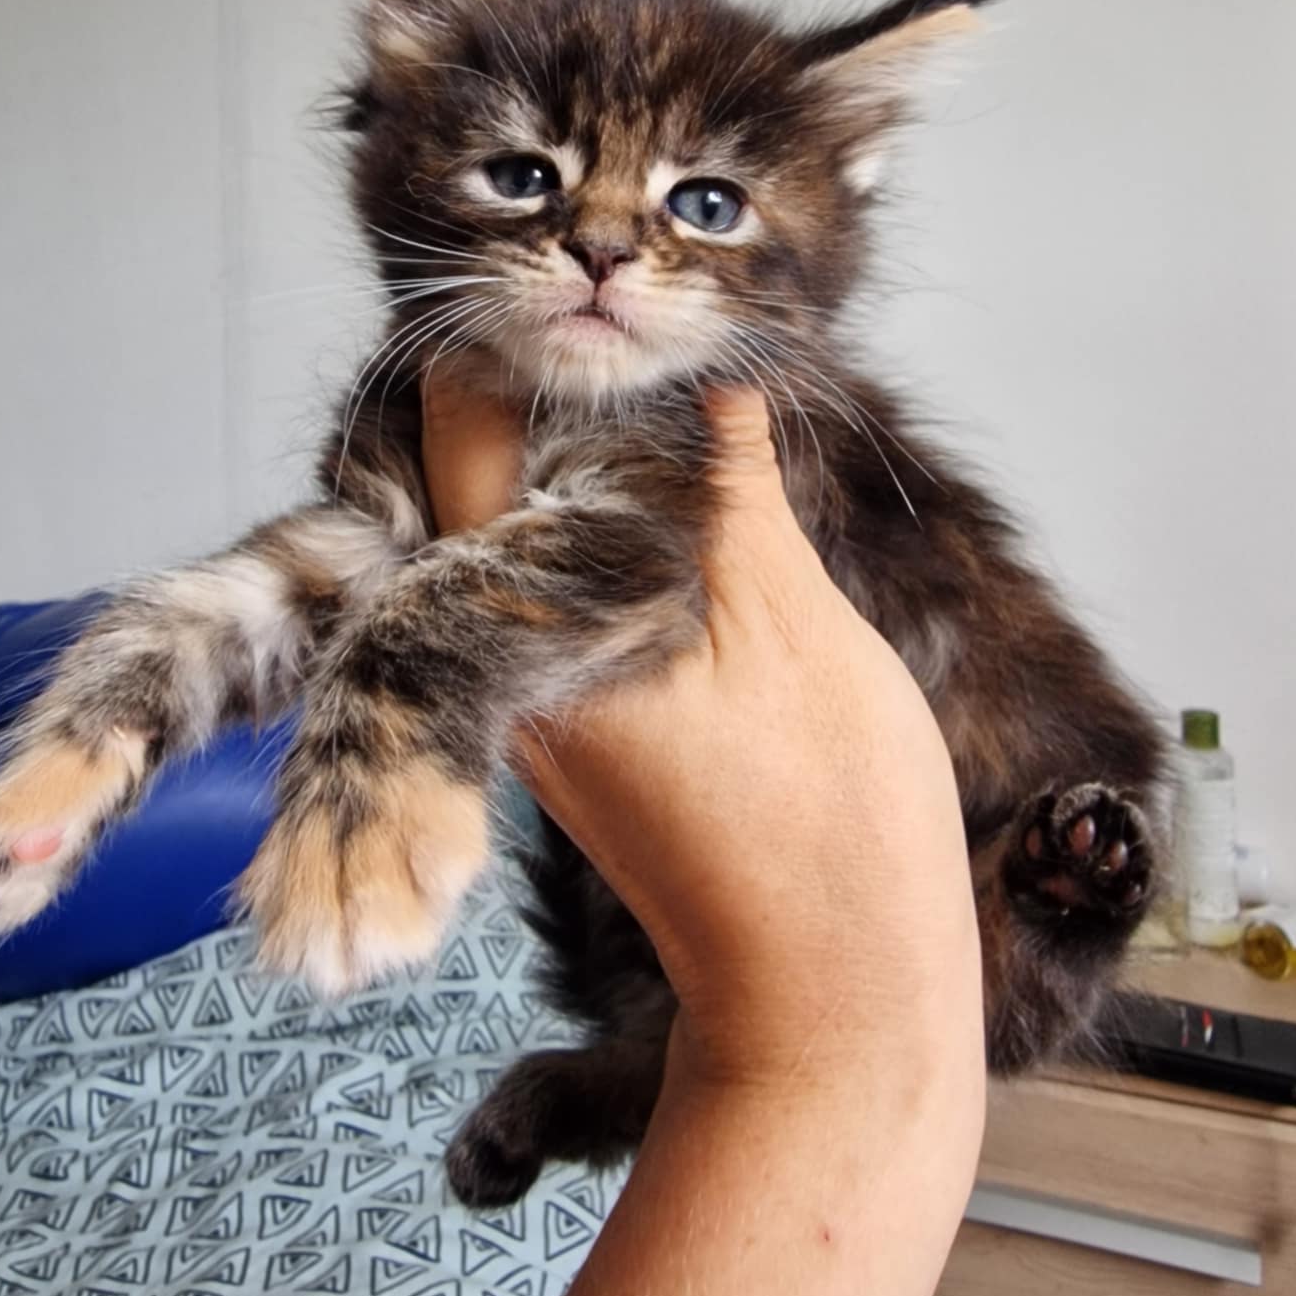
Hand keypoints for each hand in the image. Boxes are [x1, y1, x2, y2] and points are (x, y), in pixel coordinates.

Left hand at [421, 371, 982, 1112]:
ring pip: (513, 549)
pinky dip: (599, 546)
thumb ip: (729, 487)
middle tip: (623, 336)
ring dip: (569, 472)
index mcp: (533, 620)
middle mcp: (505, 666)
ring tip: (654, 403)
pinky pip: (557, 610)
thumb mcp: (790, 619)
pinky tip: (671, 513)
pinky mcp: (584, 741)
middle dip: (534, 401)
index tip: (574, 295)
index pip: (461, 438)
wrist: (835, 1000)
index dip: (506, 346)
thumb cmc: (827, 820)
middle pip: (470, 489)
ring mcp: (541, 709)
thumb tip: (712, 377)